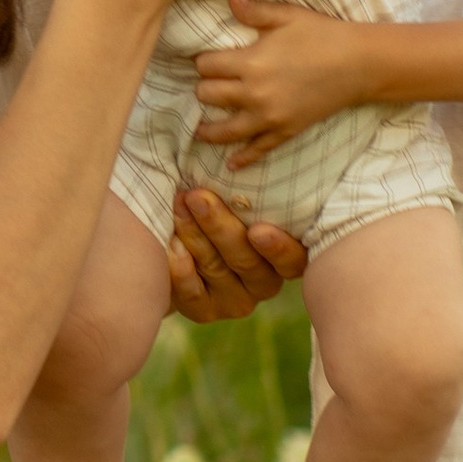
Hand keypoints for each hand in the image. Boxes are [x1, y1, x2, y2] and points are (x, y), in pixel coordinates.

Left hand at [167, 187, 308, 320]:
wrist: (169, 235)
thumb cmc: (213, 201)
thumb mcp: (233, 194)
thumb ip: (247, 188)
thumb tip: (256, 150)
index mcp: (283, 253)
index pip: (293, 260)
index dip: (279, 248)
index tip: (258, 230)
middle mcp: (264, 281)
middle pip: (247, 260)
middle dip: (219, 226)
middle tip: (197, 196)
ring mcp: (236, 299)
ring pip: (217, 269)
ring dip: (194, 235)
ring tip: (177, 205)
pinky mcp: (206, 311)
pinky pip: (194, 294)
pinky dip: (180, 268)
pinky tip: (170, 245)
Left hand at [190, 0, 377, 165]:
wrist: (360, 64)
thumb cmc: (323, 35)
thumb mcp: (288, 16)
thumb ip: (255, 10)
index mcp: (251, 62)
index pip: (206, 66)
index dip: (203, 61)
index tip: (206, 60)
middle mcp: (254, 93)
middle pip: (207, 95)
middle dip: (204, 89)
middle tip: (208, 85)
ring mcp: (269, 117)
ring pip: (224, 130)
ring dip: (208, 128)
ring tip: (199, 128)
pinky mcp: (285, 131)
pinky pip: (258, 150)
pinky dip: (242, 159)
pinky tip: (230, 164)